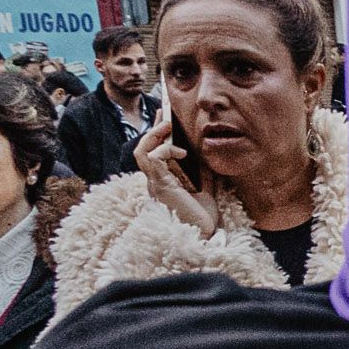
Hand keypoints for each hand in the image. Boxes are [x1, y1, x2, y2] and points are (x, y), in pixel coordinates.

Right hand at [134, 114, 216, 235]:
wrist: (203, 235)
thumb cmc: (202, 218)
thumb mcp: (206, 189)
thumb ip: (203, 173)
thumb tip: (206, 154)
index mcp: (162, 181)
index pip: (153, 152)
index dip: (156, 133)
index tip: (166, 116)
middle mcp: (154, 181)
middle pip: (143, 149)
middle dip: (153, 128)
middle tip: (165, 113)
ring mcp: (154, 183)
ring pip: (141, 151)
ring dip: (153, 135)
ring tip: (168, 125)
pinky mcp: (159, 185)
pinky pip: (153, 158)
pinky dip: (166, 149)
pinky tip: (183, 153)